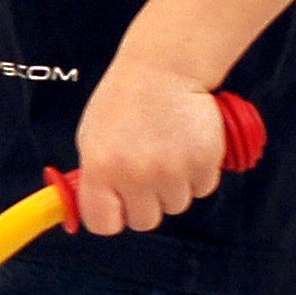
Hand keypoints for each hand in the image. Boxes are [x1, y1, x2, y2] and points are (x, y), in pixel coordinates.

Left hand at [71, 59, 224, 235]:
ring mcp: (171, 170)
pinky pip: (202, 188)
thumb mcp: (92, 138)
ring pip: (176, 205)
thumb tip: (95, 210)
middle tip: (146, 173)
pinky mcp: (203, 162)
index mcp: (100, 168)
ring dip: (173, 186)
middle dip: (146, 203)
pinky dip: (197, 173)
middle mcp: (135, 174)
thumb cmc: (124, 101)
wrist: (164, 69)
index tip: (117, 207)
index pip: (103, 224)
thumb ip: (94, 177)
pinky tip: (186, 146)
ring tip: (167, 152)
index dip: (112, 217)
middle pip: (144, 221)